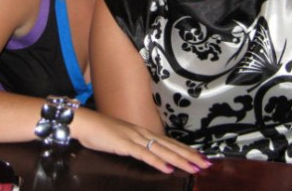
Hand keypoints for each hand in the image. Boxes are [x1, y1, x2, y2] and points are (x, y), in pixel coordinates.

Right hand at [73, 107, 210, 173]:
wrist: (84, 122)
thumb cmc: (99, 131)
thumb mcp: (121, 139)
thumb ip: (134, 145)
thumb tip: (145, 152)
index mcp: (142, 132)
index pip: (168, 142)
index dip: (185, 150)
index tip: (200, 157)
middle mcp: (142, 133)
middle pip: (171, 146)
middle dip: (190, 156)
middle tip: (207, 164)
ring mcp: (134, 138)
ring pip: (162, 150)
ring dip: (180, 160)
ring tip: (195, 167)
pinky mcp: (125, 145)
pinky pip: (144, 154)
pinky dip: (157, 161)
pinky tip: (168, 168)